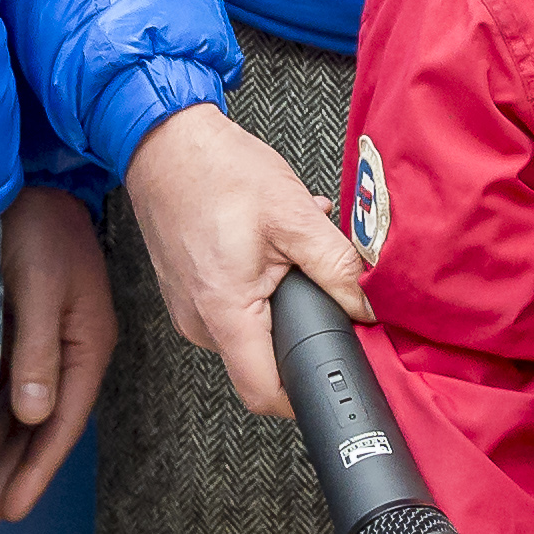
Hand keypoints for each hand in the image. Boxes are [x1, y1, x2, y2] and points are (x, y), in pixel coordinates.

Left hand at [0, 186, 119, 524]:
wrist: (27, 176)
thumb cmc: (40, 224)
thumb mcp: (42, 284)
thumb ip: (38, 347)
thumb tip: (34, 412)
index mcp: (87, 343)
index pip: (62, 422)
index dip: (38, 469)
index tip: (11, 510)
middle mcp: (68, 351)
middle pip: (41, 428)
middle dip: (13, 477)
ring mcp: (42, 342)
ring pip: (20, 414)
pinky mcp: (16, 330)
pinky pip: (1, 389)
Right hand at [120, 98, 368, 419]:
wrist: (163, 140)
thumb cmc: (217, 170)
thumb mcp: (293, 215)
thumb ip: (337, 266)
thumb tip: (370, 305)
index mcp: (223, 310)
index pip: (264, 393)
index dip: (305, 394)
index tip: (335, 375)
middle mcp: (197, 321)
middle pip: (261, 361)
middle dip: (300, 330)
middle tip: (318, 284)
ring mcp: (187, 308)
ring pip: (248, 331)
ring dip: (279, 300)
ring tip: (288, 251)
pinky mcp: (186, 292)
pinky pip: (231, 308)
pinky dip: (258, 285)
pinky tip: (269, 245)